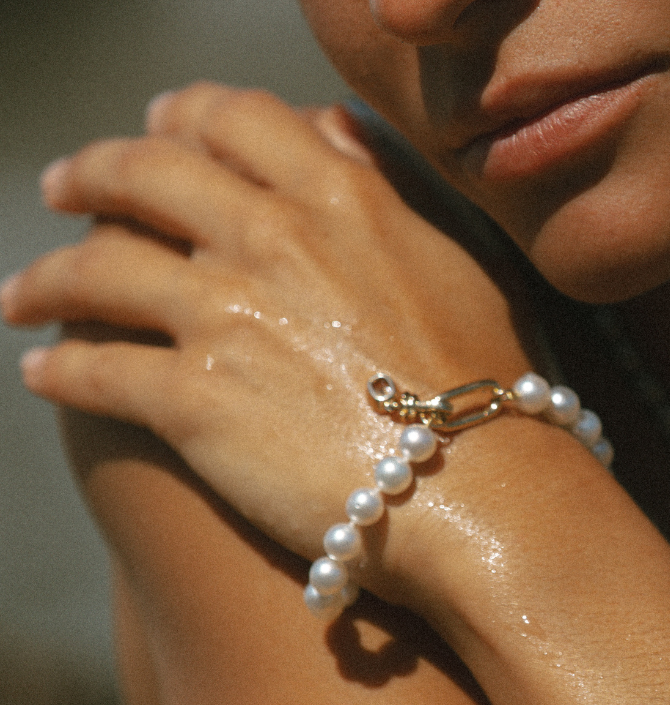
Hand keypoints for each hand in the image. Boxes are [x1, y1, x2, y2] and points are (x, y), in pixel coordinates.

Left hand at [2, 83, 536, 564]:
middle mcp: (272, 240)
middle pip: (143, 176)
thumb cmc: (492, 389)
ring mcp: (227, 317)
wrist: (487, 491)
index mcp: (340, 199)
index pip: (232, 120)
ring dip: (46, 278)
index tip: (155, 133)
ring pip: (96, 271)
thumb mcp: (458, 262)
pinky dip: (60, 368)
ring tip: (21, 296)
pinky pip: (97, 371)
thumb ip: (387, 188)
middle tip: (64, 189)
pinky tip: (41, 374)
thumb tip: (334, 131)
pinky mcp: (195, 402)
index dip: (180, 118)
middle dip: (90, 175)